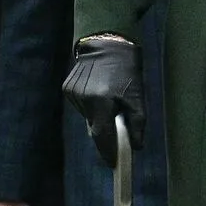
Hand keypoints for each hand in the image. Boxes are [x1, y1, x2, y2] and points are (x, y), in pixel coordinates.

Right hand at [63, 35, 142, 165]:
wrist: (107, 42)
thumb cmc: (127, 69)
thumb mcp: (137, 96)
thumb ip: (137, 123)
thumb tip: (136, 147)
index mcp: (100, 100)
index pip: (102, 135)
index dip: (108, 151)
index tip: (113, 163)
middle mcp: (82, 98)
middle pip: (94, 128)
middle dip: (106, 134)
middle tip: (118, 134)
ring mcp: (72, 93)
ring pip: (88, 118)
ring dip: (99, 118)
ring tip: (110, 103)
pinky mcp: (67, 88)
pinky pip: (82, 107)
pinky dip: (91, 107)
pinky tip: (99, 93)